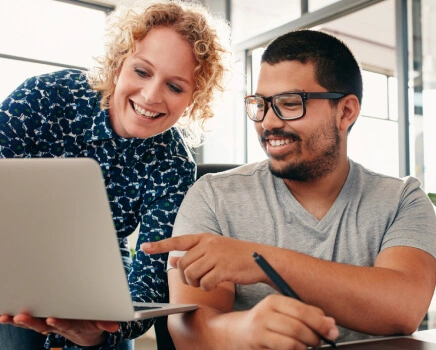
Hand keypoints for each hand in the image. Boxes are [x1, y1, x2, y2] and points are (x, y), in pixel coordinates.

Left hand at [0, 313, 118, 345]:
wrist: (83, 334)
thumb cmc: (91, 322)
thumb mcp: (100, 323)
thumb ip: (105, 323)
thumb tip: (114, 326)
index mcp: (73, 324)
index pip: (65, 324)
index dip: (59, 323)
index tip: (52, 319)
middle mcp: (57, 326)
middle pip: (43, 325)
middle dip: (31, 322)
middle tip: (21, 317)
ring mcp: (47, 325)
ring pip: (32, 324)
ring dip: (19, 322)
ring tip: (8, 317)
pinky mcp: (40, 321)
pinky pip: (26, 322)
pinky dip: (14, 320)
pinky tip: (4, 316)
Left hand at [142, 233, 269, 290]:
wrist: (261, 258)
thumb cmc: (235, 255)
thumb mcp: (213, 250)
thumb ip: (193, 253)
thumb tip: (172, 259)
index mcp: (205, 237)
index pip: (178, 240)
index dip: (160, 245)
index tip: (144, 248)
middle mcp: (208, 244)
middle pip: (183, 264)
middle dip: (186, 276)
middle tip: (197, 280)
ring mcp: (216, 255)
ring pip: (191, 274)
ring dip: (196, 283)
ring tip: (207, 281)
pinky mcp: (223, 268)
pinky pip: (205, 283)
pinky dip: (208, 288)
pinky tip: (215, 284)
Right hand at [230, 294, 337, 349]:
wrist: (237, 333)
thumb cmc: (267, 321)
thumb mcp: (283, 310)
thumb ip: (307, 313)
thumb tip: (331, 323)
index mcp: (272, 301)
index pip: (301, 310)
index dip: (320, 322)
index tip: (332, 330)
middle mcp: (263, 316)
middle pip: (297, 329)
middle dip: (315, 338)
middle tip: (319, 341)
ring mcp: (259, 334)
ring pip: (292, 344)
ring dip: (305, 348)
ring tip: (306, 345)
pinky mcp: (258, 349)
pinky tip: (294, 349)